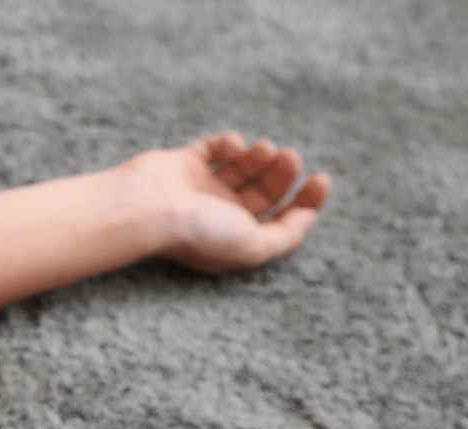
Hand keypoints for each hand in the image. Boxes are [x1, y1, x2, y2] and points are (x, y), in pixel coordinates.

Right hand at [121, 132, 332, 273]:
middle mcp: (220, 215)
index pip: (281, 219)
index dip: (307, 200)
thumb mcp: (253, 247)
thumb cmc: (197, 232)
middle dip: (284, 171)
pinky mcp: (184, 164)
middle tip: (290, 157)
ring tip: (262, 150)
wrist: (147, 208)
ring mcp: (201, 188)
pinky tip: (231, 146)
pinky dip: (230, 142)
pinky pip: (216, 148)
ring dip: (261, 154)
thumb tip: (306, 216)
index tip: (321, 179)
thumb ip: (286, 237)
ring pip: (245, 166)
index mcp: (236, 238)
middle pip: (266, 189)